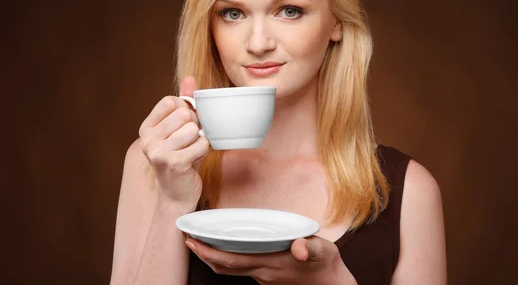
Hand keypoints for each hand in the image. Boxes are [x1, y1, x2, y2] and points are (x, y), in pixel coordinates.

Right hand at [138, 76, 209, 207]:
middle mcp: (148, 139)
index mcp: (146, 128)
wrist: (178, 194)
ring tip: (191, 152)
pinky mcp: (173, 163)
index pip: (172, 101)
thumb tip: (190, 78)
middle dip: (195, 126)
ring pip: (194, 129)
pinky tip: (194, 160)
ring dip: (199, 140)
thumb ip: (184, 103)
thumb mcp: (179, 129)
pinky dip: (204, 151)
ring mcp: (158, 152)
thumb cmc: (181, 157)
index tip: (183, 126)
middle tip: (189, 142)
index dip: (185, 110)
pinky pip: (201, 144)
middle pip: (185, 114)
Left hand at [183, 234, 356, 284]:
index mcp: (271, 263)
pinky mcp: (266, 275)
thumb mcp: (322, 251)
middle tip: (187, 237)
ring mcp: (263, 276)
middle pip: (224, 266)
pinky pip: (239, 268)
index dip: (210, 252)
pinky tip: (223, 245)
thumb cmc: (325, 264)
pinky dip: (225, 258)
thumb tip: (300, 248)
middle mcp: (262, 271)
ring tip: (198, 240)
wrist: (331, 284)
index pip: (233, 259)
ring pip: (229, 268)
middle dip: (203, 253)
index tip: (194, 241)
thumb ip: (310, 247)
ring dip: (211, 256)